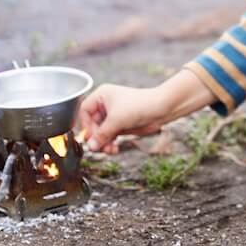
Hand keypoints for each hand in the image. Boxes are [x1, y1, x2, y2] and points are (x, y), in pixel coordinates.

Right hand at [77, 70, 216, 153]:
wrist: (161, 109)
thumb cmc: (139, 106)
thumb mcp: (116, 120)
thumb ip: (101, 134)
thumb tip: (90, 147)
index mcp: (101, 95)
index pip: (85, 111)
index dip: (85, 125)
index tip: (90, 136)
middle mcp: (106, 104)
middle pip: (92, 124)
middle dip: (97, 137)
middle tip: (100, 147)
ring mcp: (113, 115)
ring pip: (101, 132)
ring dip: (103, 143)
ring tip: (110, 149)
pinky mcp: (121, 124)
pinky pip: (110, 136)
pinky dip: (110, 143)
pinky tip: (114, 149)